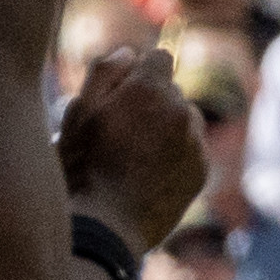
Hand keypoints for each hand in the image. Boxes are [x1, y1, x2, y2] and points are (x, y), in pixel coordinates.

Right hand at [56, 46, 206, 251]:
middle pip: (171, 92)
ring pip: (185, 120)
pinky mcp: (201, 170)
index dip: (137, 75)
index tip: (121, 96)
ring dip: (166, 129)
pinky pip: (191, 149)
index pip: (159, 58)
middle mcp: (181, 110)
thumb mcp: (78, 111)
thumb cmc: (82, 166)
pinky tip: (148, 175)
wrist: (105, 226)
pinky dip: (176, 156)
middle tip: (121, 133)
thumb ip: (105, 71)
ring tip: (135, 156)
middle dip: (152, 103)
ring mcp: (195, 142)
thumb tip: (130, 52)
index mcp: (150, 88)